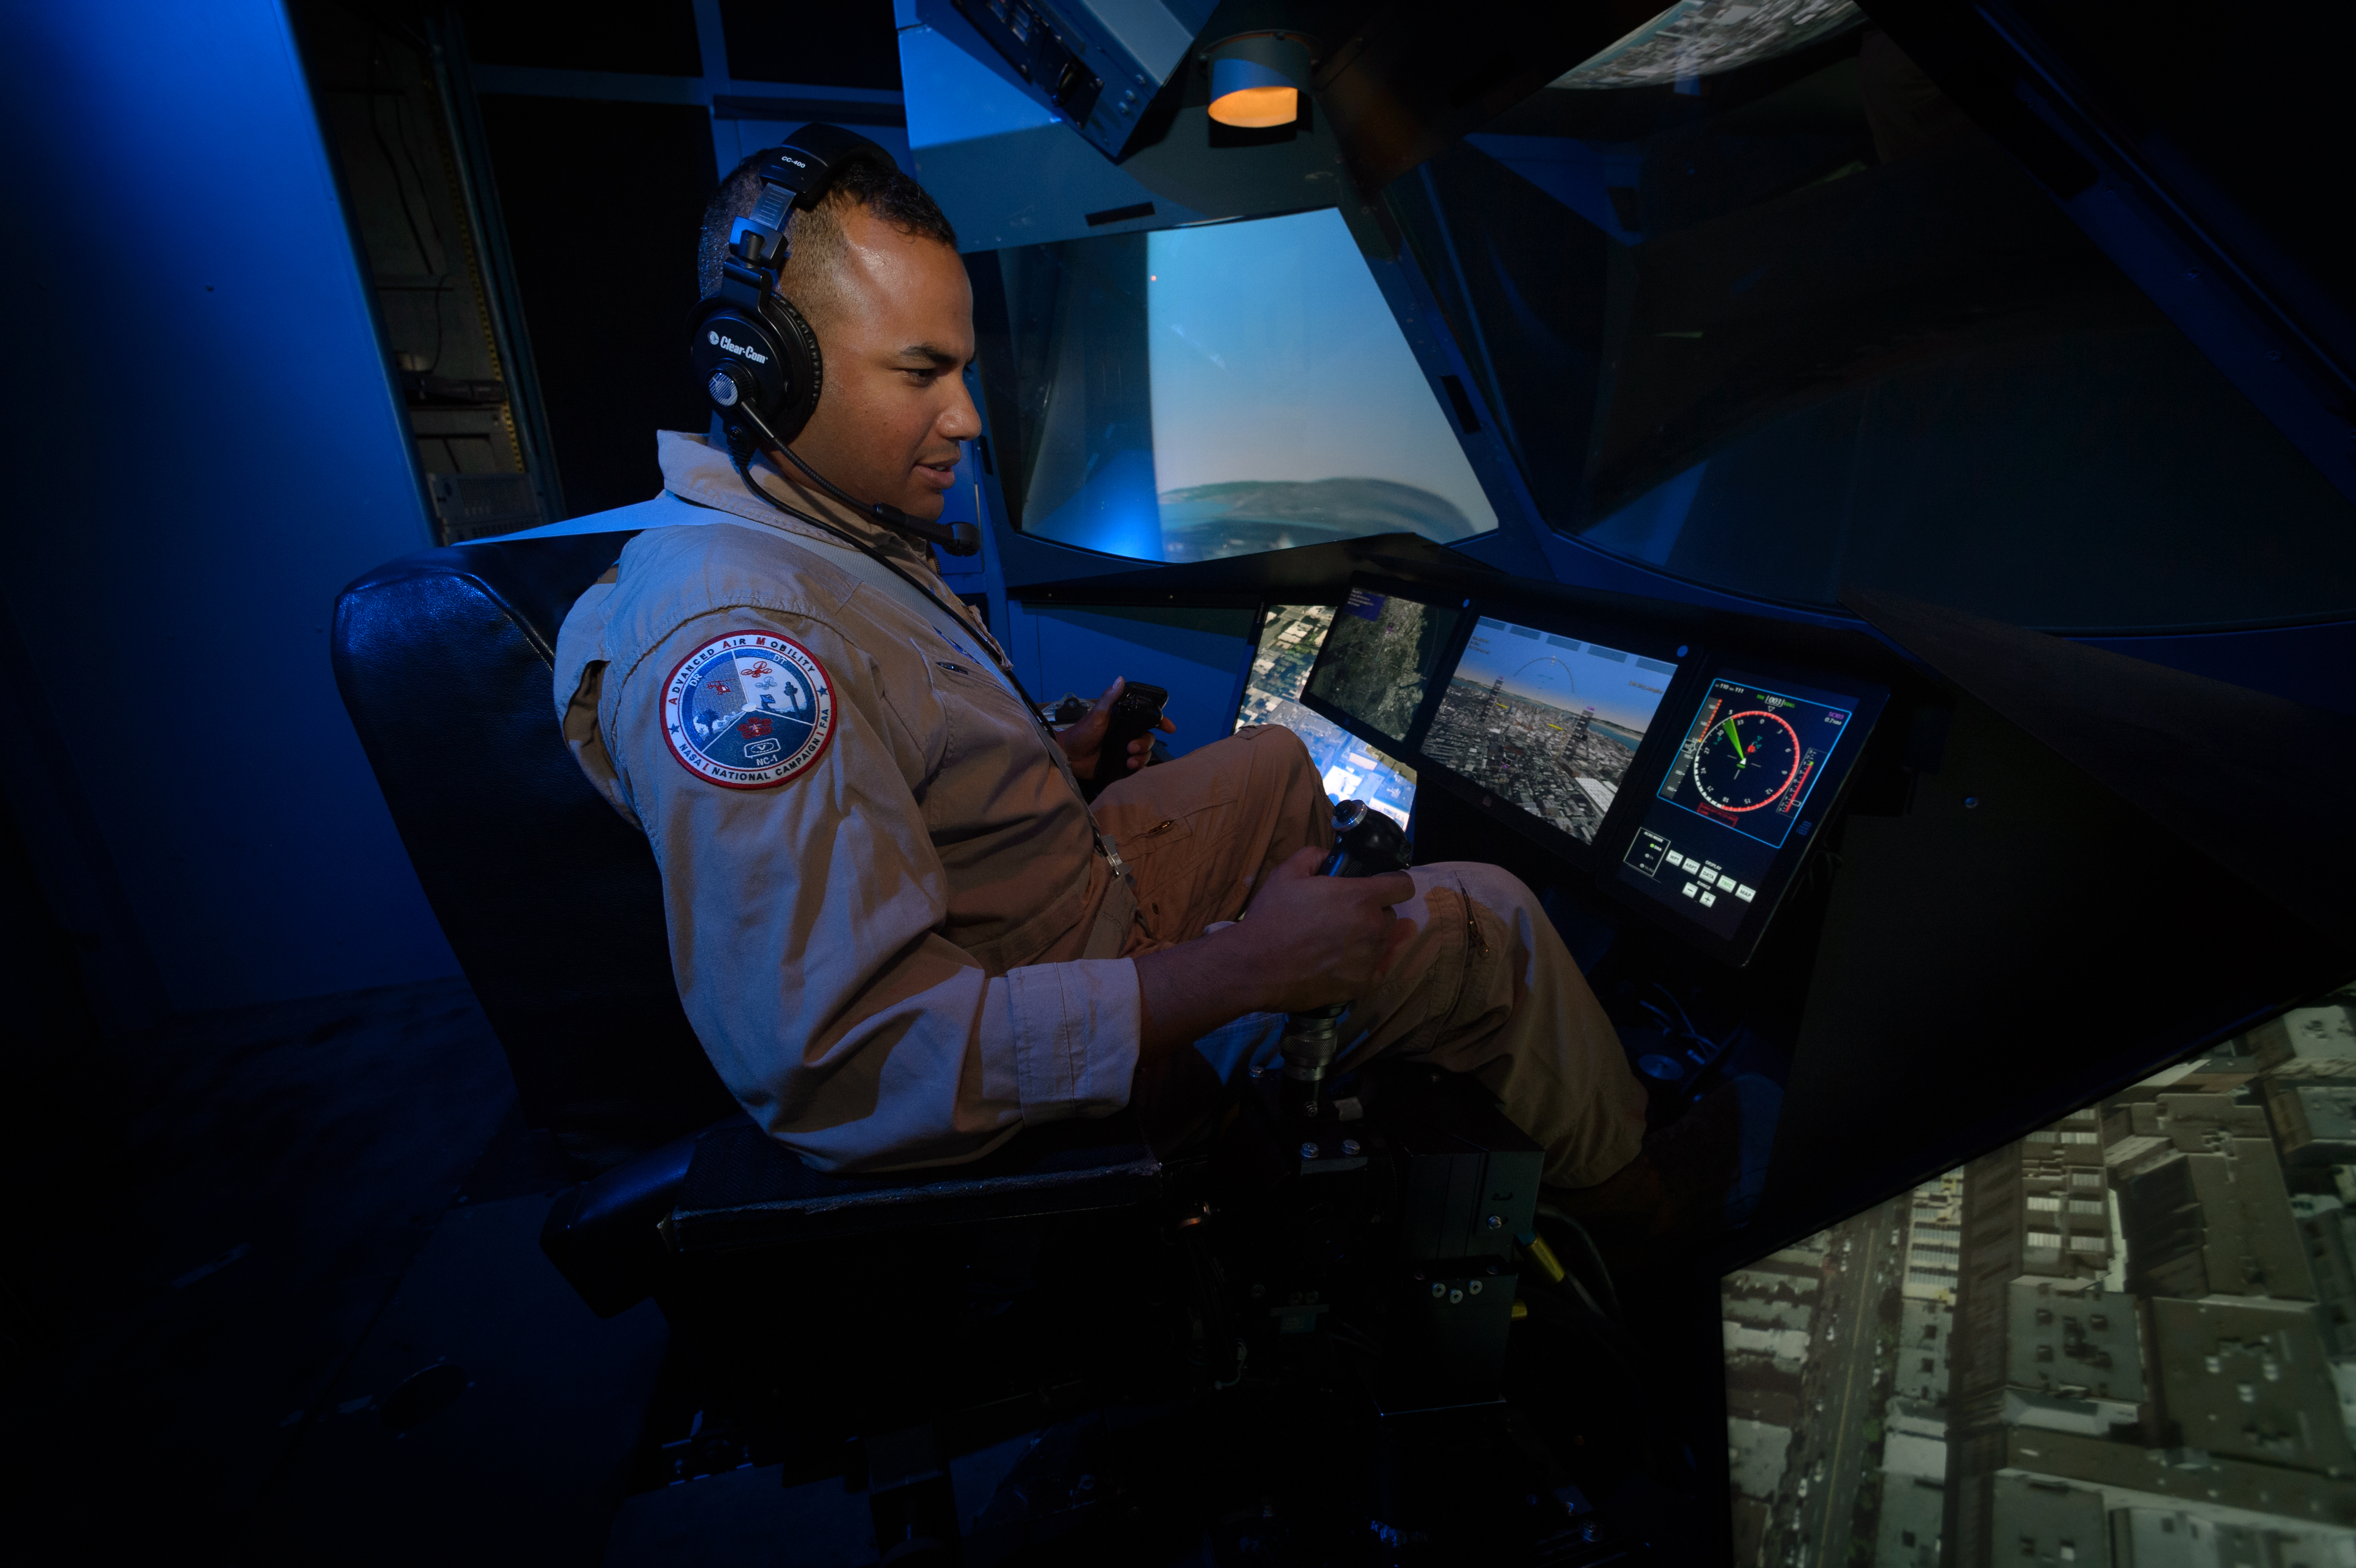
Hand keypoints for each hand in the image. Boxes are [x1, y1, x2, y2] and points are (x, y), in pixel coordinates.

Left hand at [1054, 677, 1177, 780]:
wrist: (1068, 756)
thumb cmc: (1081, 732)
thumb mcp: (1096, 714)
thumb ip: (1109, 698)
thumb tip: (1121, 679)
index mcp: (1123, 720)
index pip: (1147, 719)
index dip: (1161, 722)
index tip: (1170, 729)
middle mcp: (1126, 734)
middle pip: (1148, 738)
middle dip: (1145, 743)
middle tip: (1131, 747)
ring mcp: (1124, 750)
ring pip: (1145, 753)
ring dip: (1142, 756)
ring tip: (1129, 760)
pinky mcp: (1120, 764)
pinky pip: (1137, 766)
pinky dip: (1137, 766)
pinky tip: (1129, 766)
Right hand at [1133, 847, 1415, 1056]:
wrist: (1254, 966)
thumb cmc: (1271, 917)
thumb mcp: (1287, 874)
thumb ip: (1314, 856)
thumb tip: (1328, 858)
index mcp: (1361, 897)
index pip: (1403, 886)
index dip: (1392, 883)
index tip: (1379, 886)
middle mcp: (1373, 927)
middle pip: (1389, 915)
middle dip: (1373, 912)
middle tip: (1344, 916)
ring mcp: (1369, 959)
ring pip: (1382, 943)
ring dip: (1368, 939)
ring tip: (1337, 942)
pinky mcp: (1361, 985)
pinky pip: (1377, 970)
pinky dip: (1366, 965)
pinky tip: (1346, 962)